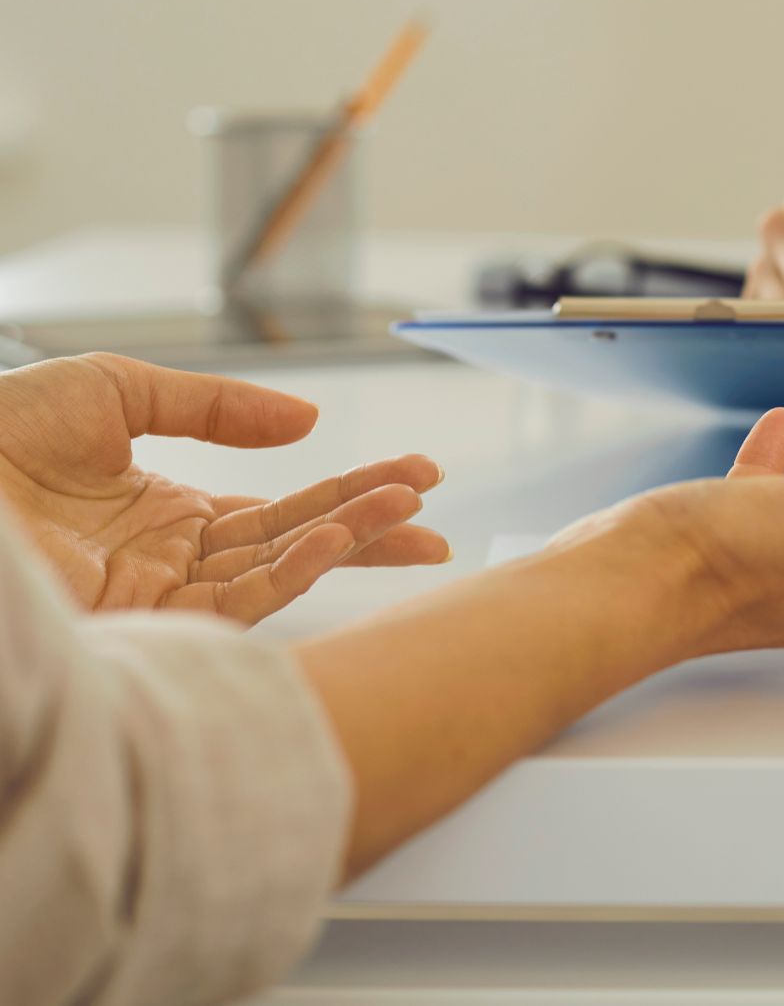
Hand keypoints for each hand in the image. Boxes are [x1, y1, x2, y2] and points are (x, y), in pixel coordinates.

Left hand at [0, 354, 448, 622]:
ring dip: (346, 542)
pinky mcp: (138, 621)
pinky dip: (291, 571)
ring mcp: (158, 595)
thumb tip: (308, 422)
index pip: (282, 511)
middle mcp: (174, 562)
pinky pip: (233, 602)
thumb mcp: (117, 392)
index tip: (417, 476)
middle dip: (370, 529)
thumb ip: (217, 407)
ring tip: (408, 514)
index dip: (351, 492)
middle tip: (436, 515)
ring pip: (277, 575)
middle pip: (295, 545)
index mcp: (169, 515)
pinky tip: (333, 539)